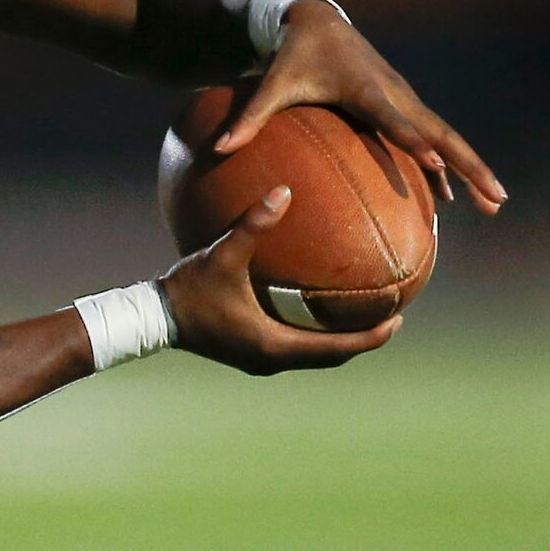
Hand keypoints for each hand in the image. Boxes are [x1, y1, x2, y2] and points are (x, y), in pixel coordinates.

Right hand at [160, 187, 399, 375]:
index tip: (398, 320)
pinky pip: (295, 348)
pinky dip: (314, 336)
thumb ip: (253, 225)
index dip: (370, 337)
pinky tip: (317, 313)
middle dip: (362, 340)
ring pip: (313, 355)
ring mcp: (259, 359)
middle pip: (331, 357)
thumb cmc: (187, 291)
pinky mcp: (249, 352)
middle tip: (389, 318)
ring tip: (362, 316)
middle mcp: (271, 359)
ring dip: (339, 340)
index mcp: (274, 345)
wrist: (151, 318)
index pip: (336, 349)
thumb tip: (284, 191)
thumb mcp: (222, 256)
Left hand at [217, 1, 505, 210]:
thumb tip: (217, 151)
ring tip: (494, 203)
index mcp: (366, 88)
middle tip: (495, 197)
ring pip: (444, 137)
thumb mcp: (271, 85)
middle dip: (468, 165)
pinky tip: (454, 196)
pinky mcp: (403, 104)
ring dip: (470, 169)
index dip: (413, 140)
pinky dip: (446, 164)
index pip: (394, 119)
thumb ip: (249, 119)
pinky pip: (431, 138)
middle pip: (440, 133)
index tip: (435, 164)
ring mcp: (405, 99)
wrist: (317, 22)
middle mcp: (395, 94)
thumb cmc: (293, 56)